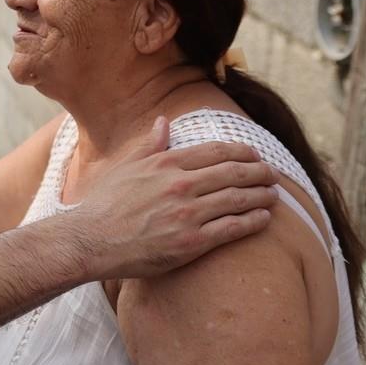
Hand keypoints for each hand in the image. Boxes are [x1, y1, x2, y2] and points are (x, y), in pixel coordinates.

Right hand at [64, 116, 277, 280]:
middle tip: (272, 174)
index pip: (215, 151)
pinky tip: (264, 219)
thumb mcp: (126, 166)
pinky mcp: (191, 243)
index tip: (254, 155)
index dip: (241, 151)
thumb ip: (149, 144)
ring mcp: (187, 214)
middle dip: (259, 171)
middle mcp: (180, 184)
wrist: (91, 239)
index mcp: (165, 162)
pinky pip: (232, 229)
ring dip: (261, 195)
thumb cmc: (105, 203)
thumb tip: (163, 121)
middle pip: (233, 173)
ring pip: (237, 199)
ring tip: (274, 195)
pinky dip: (253, 221)